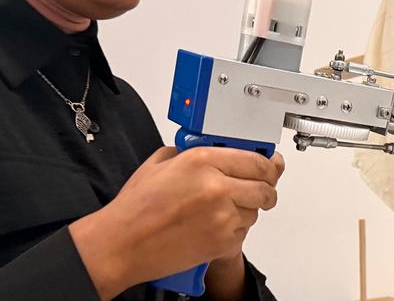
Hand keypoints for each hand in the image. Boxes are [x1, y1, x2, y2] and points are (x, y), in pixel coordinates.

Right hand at [70, 146, 282, 298]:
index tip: (271, 166)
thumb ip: (193, 152)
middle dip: (265, 188)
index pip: (257, 160)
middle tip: (259, 189)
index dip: (268, 164)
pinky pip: (244, 232)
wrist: (122, 244)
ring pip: (255, 211)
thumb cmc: (136, 208)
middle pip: (265, 187)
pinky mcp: (222, 242)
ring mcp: (222, 216)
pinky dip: (234, 229)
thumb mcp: (162, 162)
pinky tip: (213, 226)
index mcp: (203, 161)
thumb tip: (217, 150)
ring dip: (246, 209)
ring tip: (221, 210)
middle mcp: (217, 187)